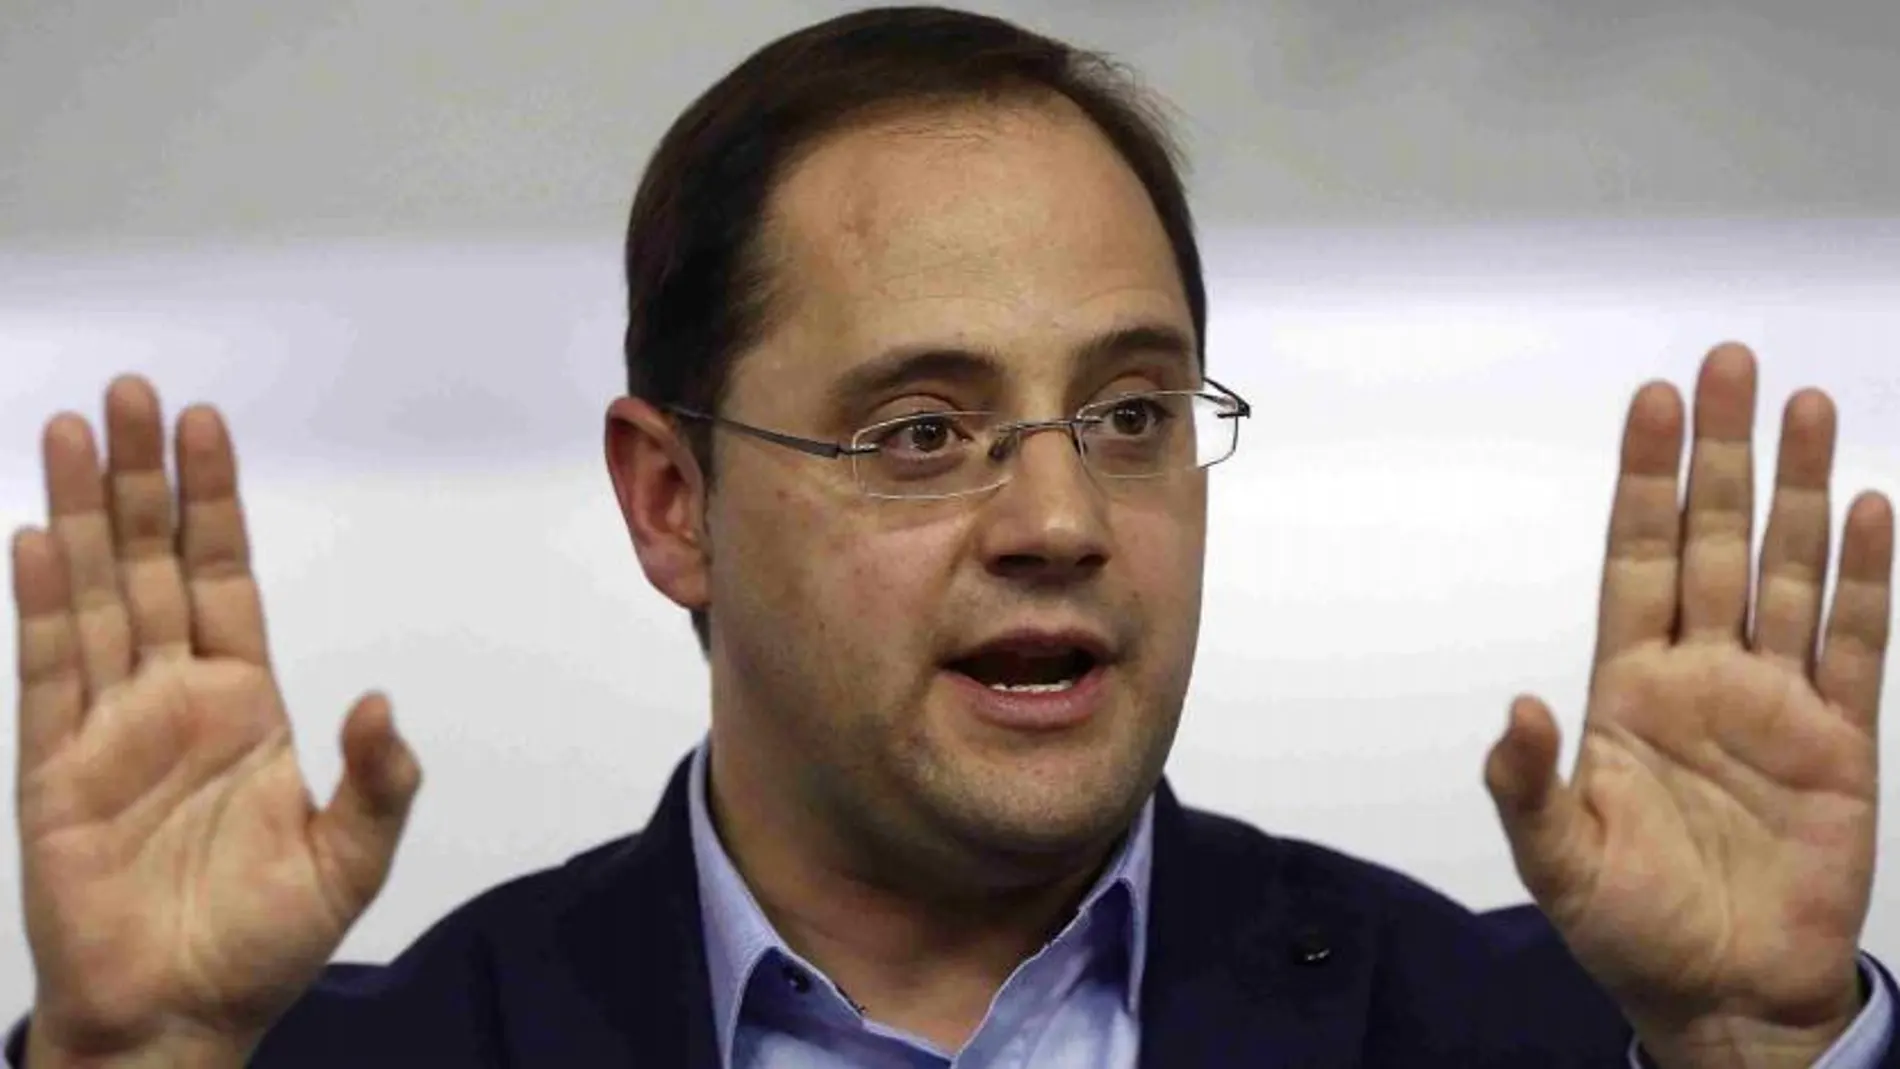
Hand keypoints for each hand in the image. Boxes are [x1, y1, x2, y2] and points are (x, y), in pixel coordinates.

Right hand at [10, 377, 422, 1065]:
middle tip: (133, 393)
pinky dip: (41, 605)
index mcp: (243, 704)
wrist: (178, 1020)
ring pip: (94, 598)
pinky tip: (35, 539)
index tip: (205, 425)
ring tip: (70, 429)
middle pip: (153, 566)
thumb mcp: (349, 860)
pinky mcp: (53, 770)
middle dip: (141, 481)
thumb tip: (379, 703)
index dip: (214, 503)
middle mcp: (172, 698)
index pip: (225, 577)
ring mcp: (108, 727)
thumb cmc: (263, 943)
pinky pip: (47, 672)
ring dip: (81, 515)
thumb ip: (378, 781)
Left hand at [1484, 344, 1893, 1067]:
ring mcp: (1775, 700)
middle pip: (1713, 540)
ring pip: (1787, 570)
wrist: (1724, 993)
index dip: (1645, 482)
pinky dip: (1864, 577)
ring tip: (1809, 406)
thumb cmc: (1631, 928)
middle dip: (1722, 454)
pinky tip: (1871, 509)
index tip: (1653, 403)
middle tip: (1731, 363)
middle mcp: (1702, 673)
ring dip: (1799, 490)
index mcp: (1628, 687)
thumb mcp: (1558, 859)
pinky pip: (1856, 643)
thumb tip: (1519, 711)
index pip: (1638, 558)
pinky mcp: (1840, 740)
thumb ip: (1530, 785)